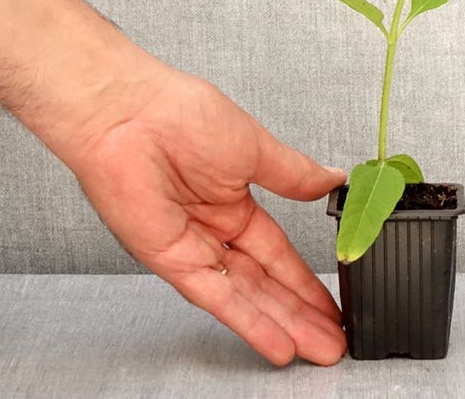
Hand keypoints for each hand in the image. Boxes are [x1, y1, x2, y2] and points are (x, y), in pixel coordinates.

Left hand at [68, 67, 347, 366]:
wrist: (132, 115)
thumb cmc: (182, 115)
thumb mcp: (257, 148)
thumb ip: (295, 175)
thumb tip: (333, 178)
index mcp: (234, 200)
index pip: (277, 252)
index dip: (304, 279)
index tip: (331, 301)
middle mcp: (214, 229)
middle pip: (265, 282)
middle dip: (300, 312)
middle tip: (332, 340)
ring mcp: (193, 248)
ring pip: (246, 295)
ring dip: (281, 324)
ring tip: (316, 349)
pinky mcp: (171, 260)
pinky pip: (215, 296)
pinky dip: (246, 320)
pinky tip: (275, 340)